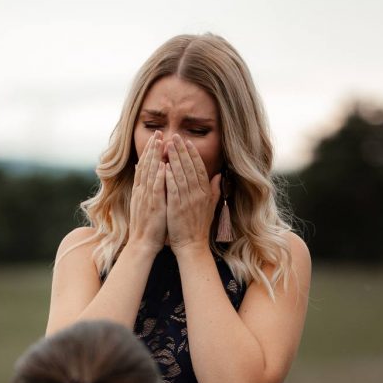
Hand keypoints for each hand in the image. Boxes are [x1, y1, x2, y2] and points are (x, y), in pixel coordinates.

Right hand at [128, 132, 166, 253]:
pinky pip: (155, 189)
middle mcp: (142, 192)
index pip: (145, 167)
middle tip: (157, 133)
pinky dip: (158, 177)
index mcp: (142, 191)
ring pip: (149, 173)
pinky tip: (161, 165)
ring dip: (154, 157)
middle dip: (152, 149)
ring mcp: (146, 198)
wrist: (142, 245)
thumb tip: (156, 178)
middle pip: (146, 165)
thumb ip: (152, 191)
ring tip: (159, 142)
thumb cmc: (149, 228)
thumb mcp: (149, 206)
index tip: (156, 139)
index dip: (150, 152)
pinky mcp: (153, 206)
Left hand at [164, 136, 220, 254]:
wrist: (192, 245)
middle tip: (175, 137)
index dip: (193, 154)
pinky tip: (164, 165)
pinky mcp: (177, 207)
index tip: (187, 142)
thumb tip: (219, 176)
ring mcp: (188, 200)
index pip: (199, 168)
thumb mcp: (211, 207)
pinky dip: (168, 176)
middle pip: (189, 167)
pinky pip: (173, 188)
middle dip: (182, 151)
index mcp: (206, 192)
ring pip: (181, 174)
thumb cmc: (199, 227)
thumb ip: (215, 190)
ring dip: (174, 158)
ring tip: (168, 145)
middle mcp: (198, 194)